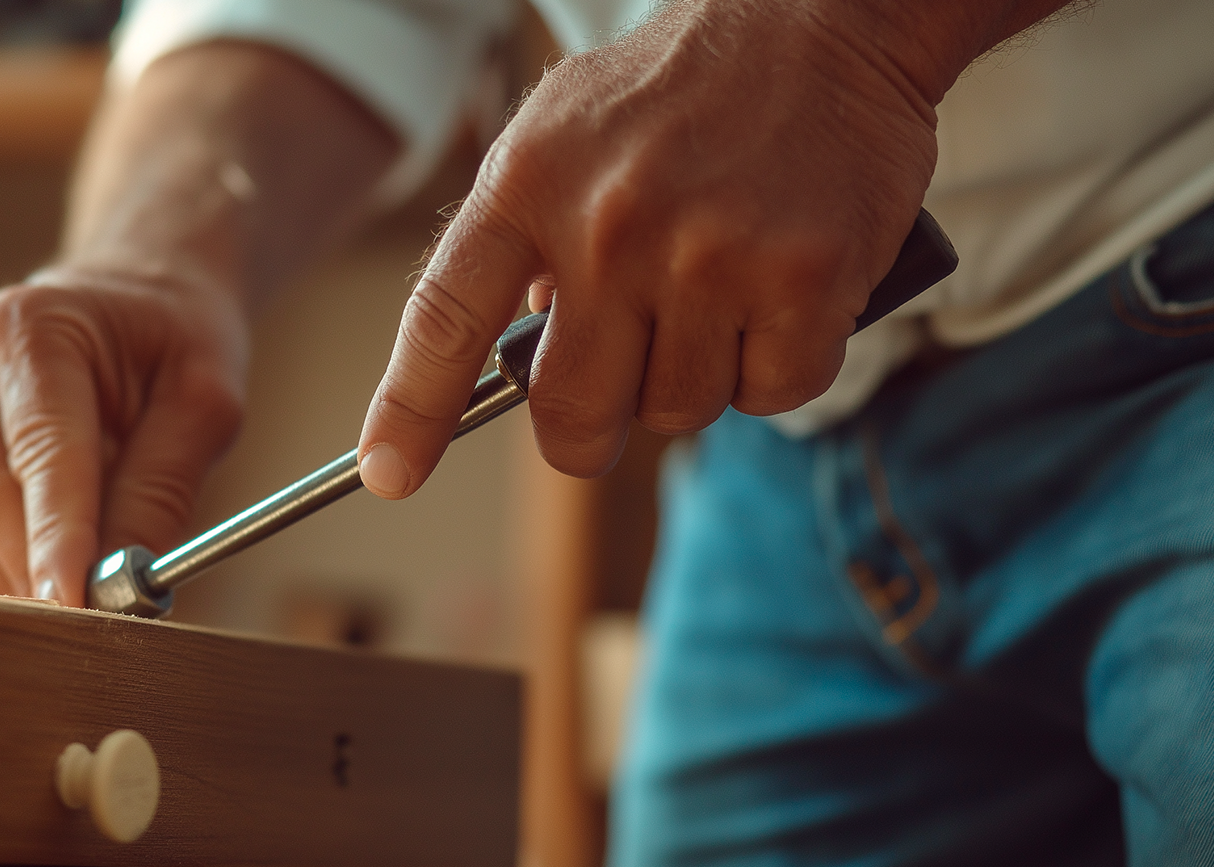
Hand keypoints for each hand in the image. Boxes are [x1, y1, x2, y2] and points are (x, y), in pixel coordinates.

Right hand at [0, 42, 395, 603]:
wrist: (137, 295)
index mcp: (31, 326)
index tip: (76, 606)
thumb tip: (129, 580)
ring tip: (87, 607)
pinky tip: (53, 577)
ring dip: (21, 576)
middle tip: (101, 632)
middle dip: (44, 570)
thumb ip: (164, 484)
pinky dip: (4, 563)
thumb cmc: (176, 338)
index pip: (43, 453)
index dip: (59, 537)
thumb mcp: (206, 398)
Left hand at [357, 0, 1046, 496]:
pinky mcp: (801, 279)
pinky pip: (772, 393)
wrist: (824, 16)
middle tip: (615, 399)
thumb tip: (520, 343)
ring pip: (678, 408)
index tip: (389, 474)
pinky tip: (784, 296)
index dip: (410, 410)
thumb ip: (527, 231)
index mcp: (529, 182)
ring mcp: (707, 255)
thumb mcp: (566, 128)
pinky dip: (780, 367)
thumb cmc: (687, 84)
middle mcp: (608, 225)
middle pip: (571, 412)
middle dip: (588, 432)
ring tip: (721, 293)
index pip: (445, 319)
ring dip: (698, 379)